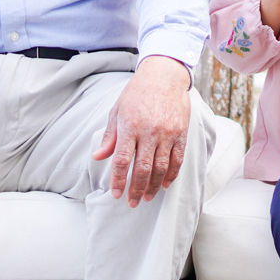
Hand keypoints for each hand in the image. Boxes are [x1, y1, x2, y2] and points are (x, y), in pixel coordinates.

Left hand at [91, 55, 191, 205]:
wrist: (164, 76)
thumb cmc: (137, 94)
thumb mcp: (117, 111)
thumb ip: (110, 136)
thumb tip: (98, 157)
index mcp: (130, 127)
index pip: (122, 160)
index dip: (119, 180)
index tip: (116, 194)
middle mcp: (150, 132)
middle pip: (143, 169)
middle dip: (136, 189)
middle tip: (132, 203)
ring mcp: (168, 133)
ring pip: (162, 168)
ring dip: (154, 186)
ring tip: (147, 198)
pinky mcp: (181, 133)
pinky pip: (178, 159)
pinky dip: (172, 175)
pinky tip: (165, 184)